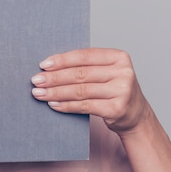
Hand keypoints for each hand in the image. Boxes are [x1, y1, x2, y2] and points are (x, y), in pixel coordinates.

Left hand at [31, 48, 149, 133]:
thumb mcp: (105, 72)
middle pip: (80, 73)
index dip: (62, 60)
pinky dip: (66, 105)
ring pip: (80, 90)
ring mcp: (122, 91)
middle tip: (36, 80)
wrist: (135, 115)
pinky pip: (85, 106)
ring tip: (39, 93)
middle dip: (54, 77)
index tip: (43, 65)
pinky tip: (53, 105)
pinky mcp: (117, 109)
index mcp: (118, 56)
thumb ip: (85, 66)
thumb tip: (49, 66)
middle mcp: (123, 72)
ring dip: (56, 92)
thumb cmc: (113, 89)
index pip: (84, 56)